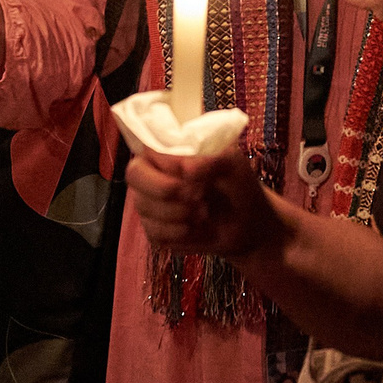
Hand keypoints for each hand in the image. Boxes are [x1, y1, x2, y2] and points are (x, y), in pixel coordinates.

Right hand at [128, 148, 282, 258]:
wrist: (248, 224)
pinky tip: (197, 230)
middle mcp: (153, 174)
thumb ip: (211, 160)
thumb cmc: (239, 186)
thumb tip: (186, 169)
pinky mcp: (155, 230)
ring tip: (205, 212)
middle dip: (164, 189)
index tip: (191, 175)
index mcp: (170, 151)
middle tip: (197, 197)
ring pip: (144, 207)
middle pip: (134, 175)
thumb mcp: (234, 166)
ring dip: (178, 213)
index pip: (148, 147)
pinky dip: (179, 234)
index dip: (165, 163)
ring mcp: (151, 202)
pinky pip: (154, 233)